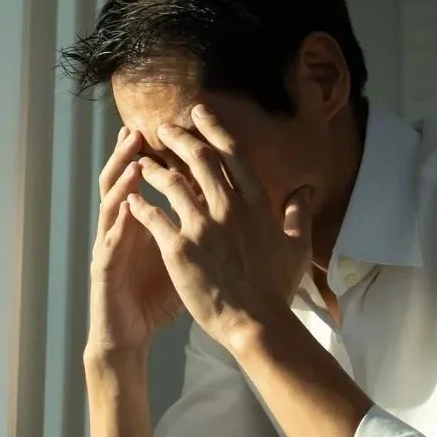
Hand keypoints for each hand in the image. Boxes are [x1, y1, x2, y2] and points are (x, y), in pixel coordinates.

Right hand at [86, 127, 182, 361]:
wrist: (127, 332)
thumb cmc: (155, 296)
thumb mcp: (181, 258)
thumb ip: (198, 231)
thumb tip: (231, 211)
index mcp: (143, 222)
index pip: (147, 179)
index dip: (156, 153)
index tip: (164, 127)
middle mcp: (123, 226)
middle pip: (122, 180)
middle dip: (129, 153)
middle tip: (139, 128)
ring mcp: (111, 245)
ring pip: (110, 203)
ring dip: (121, 179)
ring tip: (133, 158)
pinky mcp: (104, 268)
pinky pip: (110, 240)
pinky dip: (118, 221)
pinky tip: (126, 205)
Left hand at [126, 108, 314, 353]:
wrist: (256, 324)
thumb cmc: (276, 290)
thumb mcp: (296, 248)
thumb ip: (298, 215)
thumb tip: (305, 192)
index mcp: (256, 204)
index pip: (233, 153)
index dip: (214, 128)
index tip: (198, 113)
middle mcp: (229, 207)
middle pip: (200, 158)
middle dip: (178, 138)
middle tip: (162, 129)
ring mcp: (203, 226)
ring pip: (172, 183)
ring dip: (154, 168)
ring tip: (141, 162)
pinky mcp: (179, 248)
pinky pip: (153, 217)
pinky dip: (141, 205)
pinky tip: (131, 199)